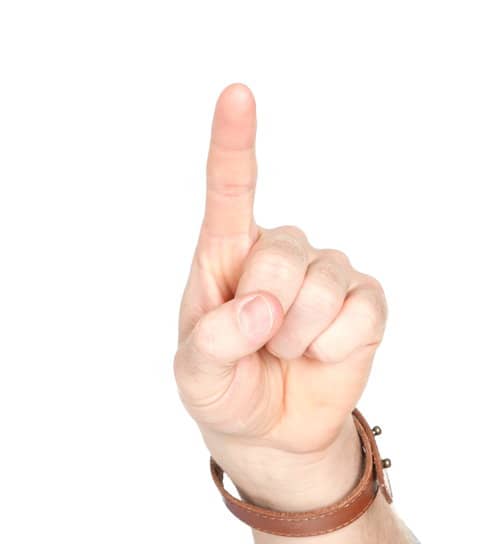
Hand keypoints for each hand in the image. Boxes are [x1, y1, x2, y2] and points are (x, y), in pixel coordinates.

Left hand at [173, 83, 386, 489]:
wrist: (269, 432)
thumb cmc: (223, 389)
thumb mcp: (196, 376)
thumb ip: (212, 342)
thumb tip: (260, 310)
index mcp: (225, 255)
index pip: (230, 192)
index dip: (234, 143)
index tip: (236, 95)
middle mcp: (278, 250)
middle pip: (282, 254)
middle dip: (266, 312)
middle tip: (257, 344)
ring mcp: (325, 271)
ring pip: (319, 288)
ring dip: (296, 338)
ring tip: (284, 352)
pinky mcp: (363, 300)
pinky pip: (355, 315)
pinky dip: (331, 348)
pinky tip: (318, 355)